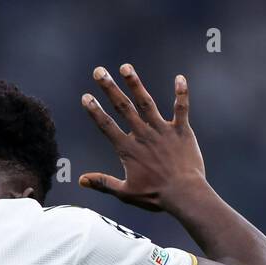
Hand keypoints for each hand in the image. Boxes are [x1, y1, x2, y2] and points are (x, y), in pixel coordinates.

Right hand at [80, 64, 206, 212]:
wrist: (184, 195)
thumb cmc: (155, 196)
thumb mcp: (125, 193)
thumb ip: (103, 183)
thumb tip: (81, 180)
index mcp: (129, 150)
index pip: (107, 126)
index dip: (95, 111)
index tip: (86, 97)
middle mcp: (143, 135)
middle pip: (123, 108)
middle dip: (109, 88)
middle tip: (98, 71)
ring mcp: (163, 131)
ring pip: (146, 102)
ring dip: (135, 84)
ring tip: (125, 67)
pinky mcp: (182, 131)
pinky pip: (181, 108)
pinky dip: (181, 93)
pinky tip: (180, 77)